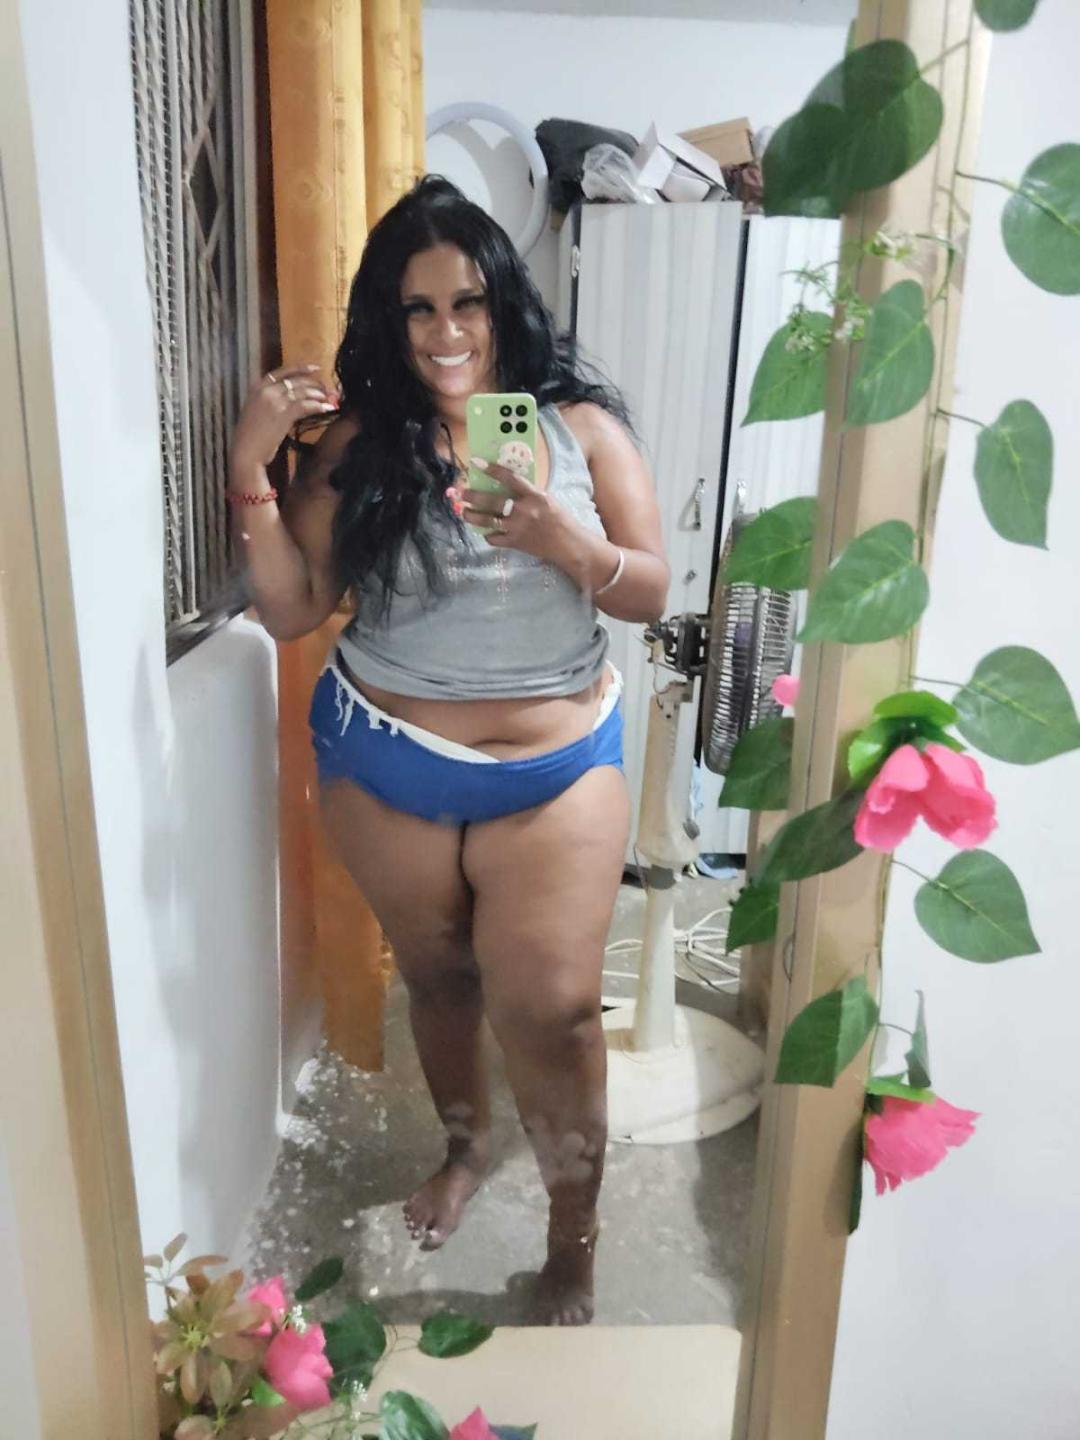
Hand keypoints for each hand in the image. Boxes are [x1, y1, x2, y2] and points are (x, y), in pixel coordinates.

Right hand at [230, 366, 338, 472]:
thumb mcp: (256, 411)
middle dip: (315, 384)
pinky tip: (326, 409)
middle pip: (296, 381)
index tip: (316, 368)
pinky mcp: (283, 414)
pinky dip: (317, 406)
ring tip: (329, 399)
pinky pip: (305, 406)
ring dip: (319, 395)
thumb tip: (292, 399)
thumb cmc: (250, 436)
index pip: (282, 372)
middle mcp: (266, 390)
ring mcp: (275, 401)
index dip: (301, 368)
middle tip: (327, 389)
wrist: (245, 452)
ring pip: (302, 392)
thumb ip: (270, 401)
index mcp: (257, 387)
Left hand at [458, 459, 575, 564]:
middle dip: (472, 496)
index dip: (491, 469)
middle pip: (492, 501)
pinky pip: (494, 538)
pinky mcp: (515, 543)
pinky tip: (485, 531)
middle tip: (461, 492)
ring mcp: (517, 528)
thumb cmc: (560, 519)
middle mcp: (523, 510)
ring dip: (472, 516)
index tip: (476, 462)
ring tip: (464, 512)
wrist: (569, 545)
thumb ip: (528, 493)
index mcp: (534, 496)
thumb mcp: (547, 499)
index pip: (509, 478)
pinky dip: (487, 534)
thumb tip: (507, 485)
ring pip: (487, 521)